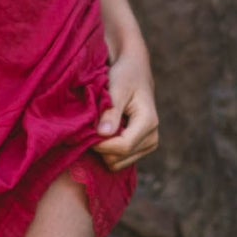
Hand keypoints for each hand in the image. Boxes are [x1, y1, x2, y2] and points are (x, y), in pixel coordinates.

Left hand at [94, 37, 159, 170]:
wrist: (135, 72)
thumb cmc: (125, 75)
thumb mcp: (117, 87)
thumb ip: (111, 111)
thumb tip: (103, 134)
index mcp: (148, 122)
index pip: (122, 146)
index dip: (100, 144)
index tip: (85, 133)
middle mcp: (152, 138)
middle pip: (118, 159)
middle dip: (101, 146)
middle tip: (91, 127)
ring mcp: (148, 146)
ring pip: (117, 163)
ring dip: (103, 149)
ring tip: (98, 128)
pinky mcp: (140, 149)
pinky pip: (118, 161)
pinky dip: (107, 150)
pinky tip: (104, 133)